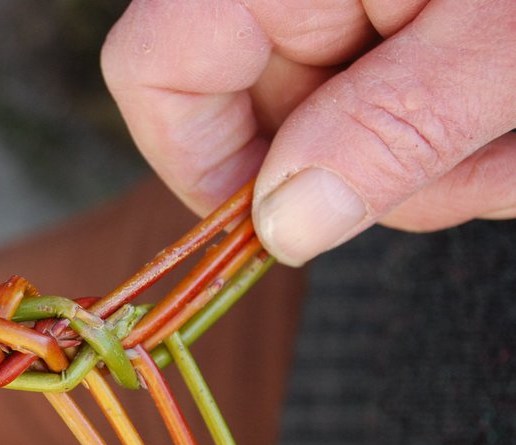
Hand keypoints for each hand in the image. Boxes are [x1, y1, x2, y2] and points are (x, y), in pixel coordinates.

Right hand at [102, 1, 515, 265]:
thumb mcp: (504, 35)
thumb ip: (391, 126)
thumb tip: (284, 227)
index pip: (157, 71)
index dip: (203, 169)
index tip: (283, 230)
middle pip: (263, 111)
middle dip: (369, 172)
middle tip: (482, 170)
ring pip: (334, 119)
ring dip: (432, 159)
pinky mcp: (382, 11)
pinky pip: (383, 94)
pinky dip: (449, 126)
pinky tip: (507, 116)